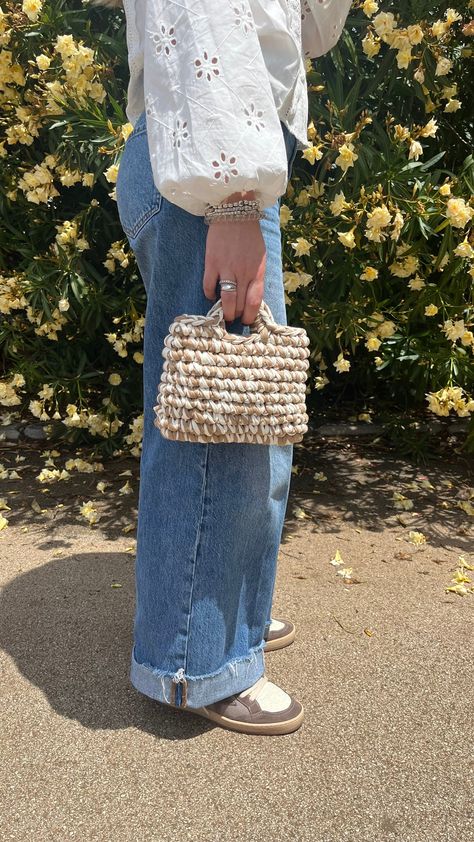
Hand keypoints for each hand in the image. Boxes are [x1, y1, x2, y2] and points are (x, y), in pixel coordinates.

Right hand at [202, 192, 265, 324]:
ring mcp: (226, 268)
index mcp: (257, 271)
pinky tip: (210, 295)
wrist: (234, 211)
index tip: (246, 321)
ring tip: (222, 314)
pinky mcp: (212, 263)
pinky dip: (209, 294)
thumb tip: (252, 296)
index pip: (254, 302)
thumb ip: (256, 275)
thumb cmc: (250, 235)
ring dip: (224, 311)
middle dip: (236, 316)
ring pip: (225, 299)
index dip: (250, 316)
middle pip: (239, 304)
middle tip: (233, 318)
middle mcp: (243, 272)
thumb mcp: (260, 256)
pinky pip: (209, 286)